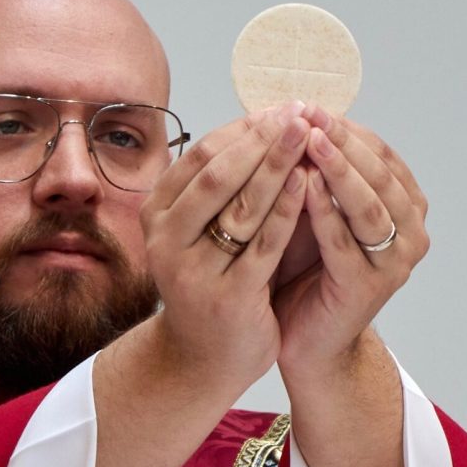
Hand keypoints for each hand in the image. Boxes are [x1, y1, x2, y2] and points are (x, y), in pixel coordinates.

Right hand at [138, 101, 310, 397]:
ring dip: (278, 165)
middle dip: (262, 139)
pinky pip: (263, 244)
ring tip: (310, 136)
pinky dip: (287, 209)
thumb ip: (216, 188)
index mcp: (156, 216)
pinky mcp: (228, 297)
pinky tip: (311, 182)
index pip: (199, 157)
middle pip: (217, 176)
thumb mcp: (197, 232)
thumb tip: (259, 123)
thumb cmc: (209, 282)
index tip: (279, 109)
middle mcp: (166, 241)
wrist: (203, 357)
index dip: (242, 129)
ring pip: (241, 206)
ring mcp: (194, 271)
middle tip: (299, 112)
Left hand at [273, 106, 429, 373]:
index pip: (379, 153)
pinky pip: (345, 242)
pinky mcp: (368, 288)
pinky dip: (324, 212)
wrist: (305, 339)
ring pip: (369, 204)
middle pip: (378, 173)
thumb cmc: (303, 269)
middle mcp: (410, 231)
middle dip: (342, 140)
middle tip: (308, 113)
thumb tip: (287, 113)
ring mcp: (394, 262)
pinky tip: (302, 186)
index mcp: (403, 206)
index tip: (308, 103)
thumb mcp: (310, 211)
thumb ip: (312, 171)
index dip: (345, 127)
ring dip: (338, 169)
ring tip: (308, 140)